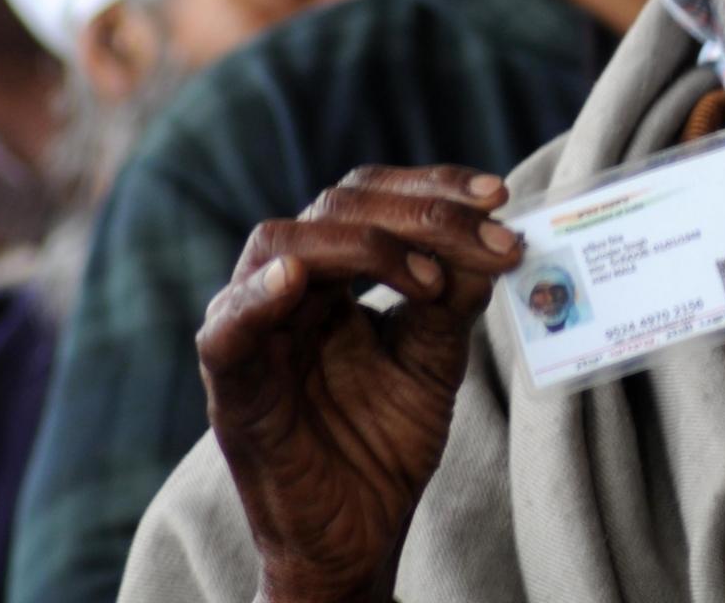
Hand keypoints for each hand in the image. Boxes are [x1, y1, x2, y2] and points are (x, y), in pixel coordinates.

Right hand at [197, 165, 522, 602]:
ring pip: (281, 244)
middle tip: (489, 235)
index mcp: (332, 275)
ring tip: (430, 278)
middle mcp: (288, 288)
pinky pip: (226, 329)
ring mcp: (255, 332)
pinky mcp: (233, 387)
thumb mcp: (433, 357)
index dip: (432, 187)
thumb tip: (492, 236)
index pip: (371, 199)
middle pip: (336, 208)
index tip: (499, 195)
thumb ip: (452, 297)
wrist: (359, 538)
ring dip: (362, 246)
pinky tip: (295, 280)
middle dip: (420, 214)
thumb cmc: (384, 443)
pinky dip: (255, 298)